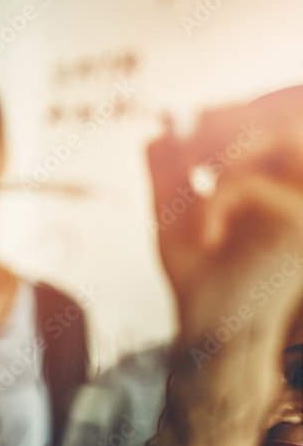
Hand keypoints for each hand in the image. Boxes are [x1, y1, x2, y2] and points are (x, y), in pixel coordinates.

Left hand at [149, 91, 302, 357]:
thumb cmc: (198, 284)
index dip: (228, 109)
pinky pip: (247, 184)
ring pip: (284, 135)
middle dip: (224, 119)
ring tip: (196, 175)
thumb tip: (157, 128)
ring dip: (228, 145)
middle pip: (285, 115)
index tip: (179, 122)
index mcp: (278, 183)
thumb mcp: (174, 219)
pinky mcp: (301, 223)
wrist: (211, 335)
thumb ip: (169, 173)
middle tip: (183, 146)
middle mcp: (301, 189)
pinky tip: (203, 237)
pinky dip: (212, 203)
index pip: (271, 119)